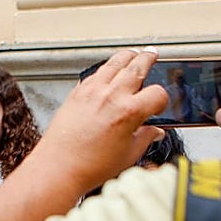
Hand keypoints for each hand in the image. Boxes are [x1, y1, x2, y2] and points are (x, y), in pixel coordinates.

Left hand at [37, 48, 168, 192]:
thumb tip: (154, 132)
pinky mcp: (77, 93)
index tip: (159, 105)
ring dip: (126, 56)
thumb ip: (145, 138)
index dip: (162, 99)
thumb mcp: (128, 155)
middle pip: (136, 67)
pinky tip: (107, 72)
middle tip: (152, 53)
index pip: (157, 93)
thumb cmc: (89, 166)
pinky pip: (94, 73)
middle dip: (148, 58)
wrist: (58, 167)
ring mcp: (92, 92)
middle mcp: (111, 96)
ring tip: (133, 54)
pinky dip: (105, 69)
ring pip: (113, 63)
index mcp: (129, 111)